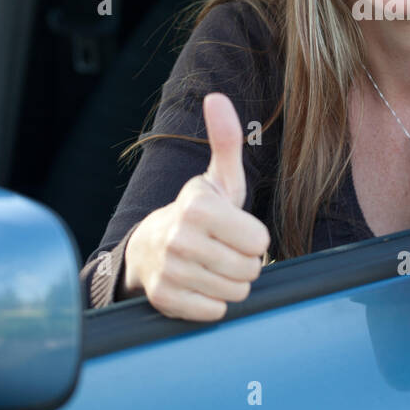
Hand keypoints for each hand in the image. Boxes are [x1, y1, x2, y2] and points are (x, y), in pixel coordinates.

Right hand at [122, 92, 270, 320]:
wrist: (150, 248)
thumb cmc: (198, 212)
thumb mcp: (217, 178)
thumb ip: (226, 139)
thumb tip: (217, 97)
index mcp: (199, 207)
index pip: (259, 240)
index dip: (254, 238)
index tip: (235, 229)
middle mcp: (181, 238)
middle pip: (249, 270)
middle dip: (245, 263)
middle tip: (224, 250)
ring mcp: (170, 270)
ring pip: (234, 293)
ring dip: (230, 283)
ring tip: (213, 265)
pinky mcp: (164, 299)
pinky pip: (214, 312)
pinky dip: (212, 303)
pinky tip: (199, 284)